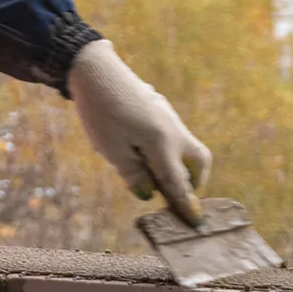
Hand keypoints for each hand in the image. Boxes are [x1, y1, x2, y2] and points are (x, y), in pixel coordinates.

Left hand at [67, 41, 211, 225]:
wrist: (94, 68)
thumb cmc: (100, 112)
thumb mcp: (112, 150)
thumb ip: (134, 175)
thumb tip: (149, 193)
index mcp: (163, 144)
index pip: (179, 183)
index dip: (187, 205)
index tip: (196, 223)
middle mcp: (174, 130)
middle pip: (198, 162)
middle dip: (193, 182)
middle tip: (175, 195)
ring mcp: (168, 116)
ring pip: (186, 146)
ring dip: (178, 164)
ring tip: (150, 173)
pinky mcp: (159, 107)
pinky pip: (171, 134)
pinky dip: (166, 149)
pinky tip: (139, 148)